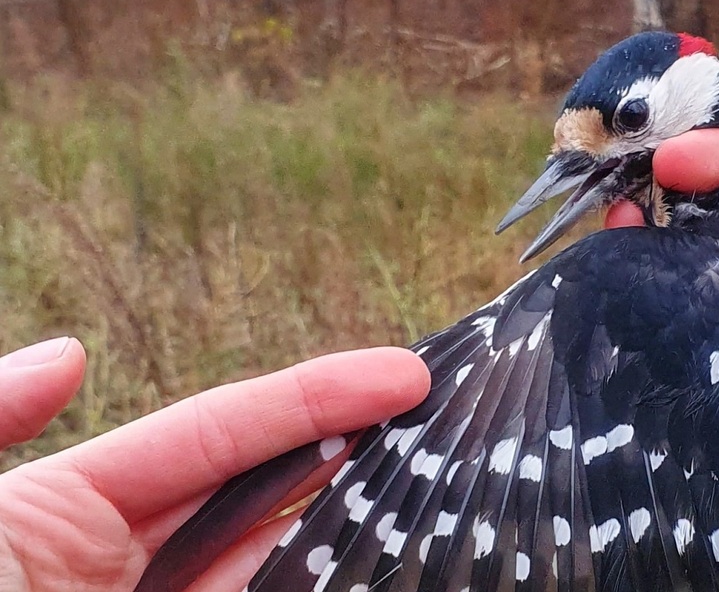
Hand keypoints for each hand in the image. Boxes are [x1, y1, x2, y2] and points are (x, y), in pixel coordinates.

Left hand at [0, 338, 428, 590]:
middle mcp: (137, 570)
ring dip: (356, 533)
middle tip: (444, 427)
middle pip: (270, 498)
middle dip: (353, 455)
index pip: (219, 434)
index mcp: (76, 513)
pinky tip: (380, 568)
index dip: (313, 397)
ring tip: (435, 497)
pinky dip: (331, 582)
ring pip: (285, 569)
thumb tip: (72, 352)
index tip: (402, 374)